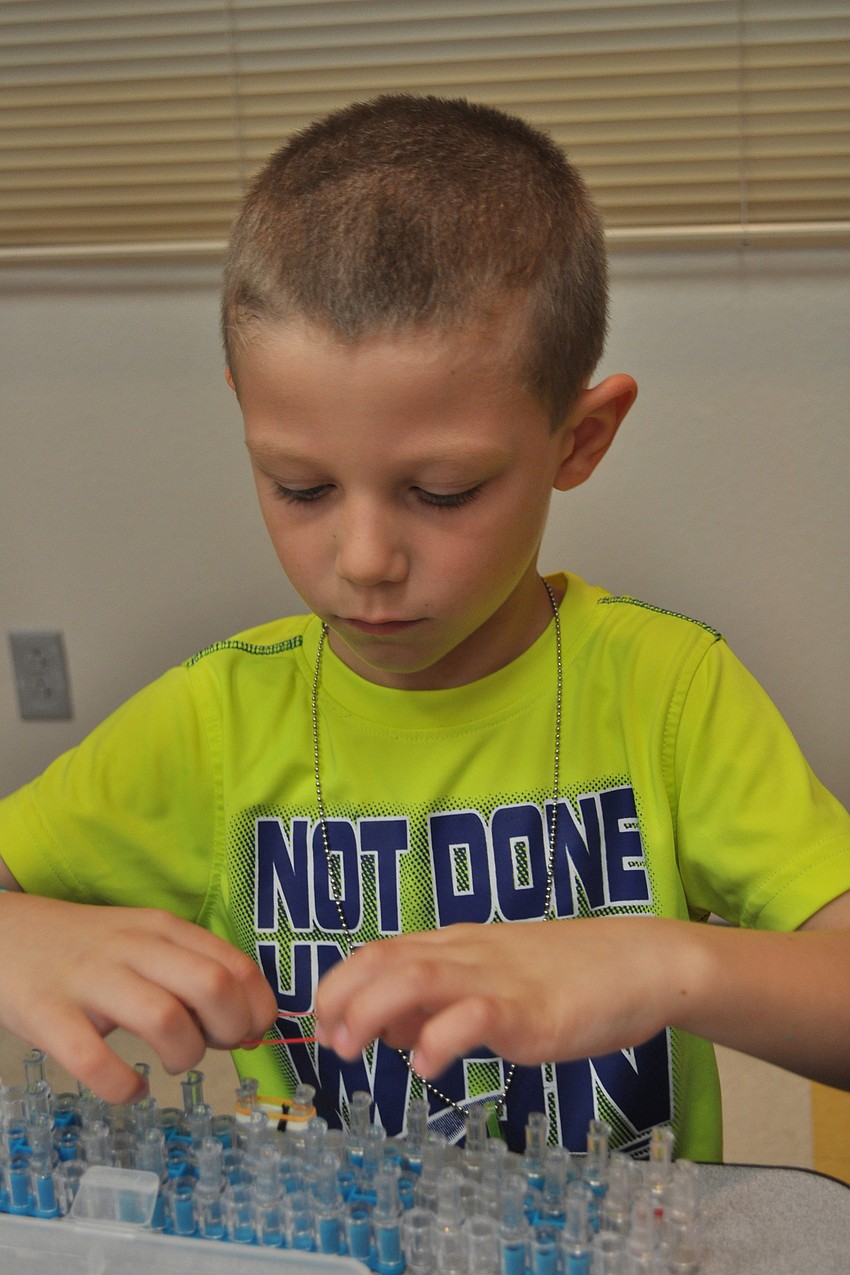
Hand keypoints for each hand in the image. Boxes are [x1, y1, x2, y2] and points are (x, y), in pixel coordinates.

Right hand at [0, 892, 276, 1102]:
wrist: (3, 935)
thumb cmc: (86, 950)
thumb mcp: (143, 942)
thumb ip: (190, 971)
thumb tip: (244, 1023)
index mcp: (162, 929)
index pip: (235, 964)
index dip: (257, 1007)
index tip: (252, 1031)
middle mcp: (132, 948)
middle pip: (210, 986)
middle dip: (230, 1029)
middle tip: (216, 1047)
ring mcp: (89, 980)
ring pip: (164, 1019)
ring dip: (184, 1054)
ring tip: (174, 1062)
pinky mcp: (48, 1015)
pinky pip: (96, 1061)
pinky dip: (124, 1086)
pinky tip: (131, 1088)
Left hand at [315, 916, 681, 1077]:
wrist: (639, 963)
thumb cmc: (568, 975)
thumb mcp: (494, 980)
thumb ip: (443, 1000)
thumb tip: (392, 1031)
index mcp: (458, 946)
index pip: (381, 951)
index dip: (340, 982)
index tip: (321, 1018)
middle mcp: (468, 956)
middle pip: (386, 960)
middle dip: (343, 997)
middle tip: (330, 1041)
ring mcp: (497, 980)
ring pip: (415, 977)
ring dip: (373, 1011)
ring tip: (356, 1047)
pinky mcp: (529, 1011)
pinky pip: (473, 1017)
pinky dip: (440, 1039)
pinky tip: (428, 1066)